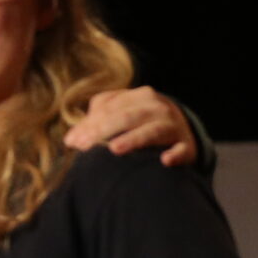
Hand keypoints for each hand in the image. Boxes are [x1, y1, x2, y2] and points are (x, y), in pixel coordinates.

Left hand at [65, 86, 196, 165]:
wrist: (185, 131)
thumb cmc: (143, 123)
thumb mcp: (123, 114)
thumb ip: (97, 121)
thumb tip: (70, 139)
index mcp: (140, 97)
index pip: (110, 108)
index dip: (89, 123)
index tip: (73, 142)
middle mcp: (158, 108)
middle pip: (127, 117)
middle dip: (102, 130)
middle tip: (84, 146)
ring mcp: (173, 126)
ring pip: (152, 131)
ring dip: (134, 139)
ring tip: (115, 149)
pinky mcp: (187, 146)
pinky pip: (181, 150)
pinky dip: (174, 154)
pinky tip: (165, 160)